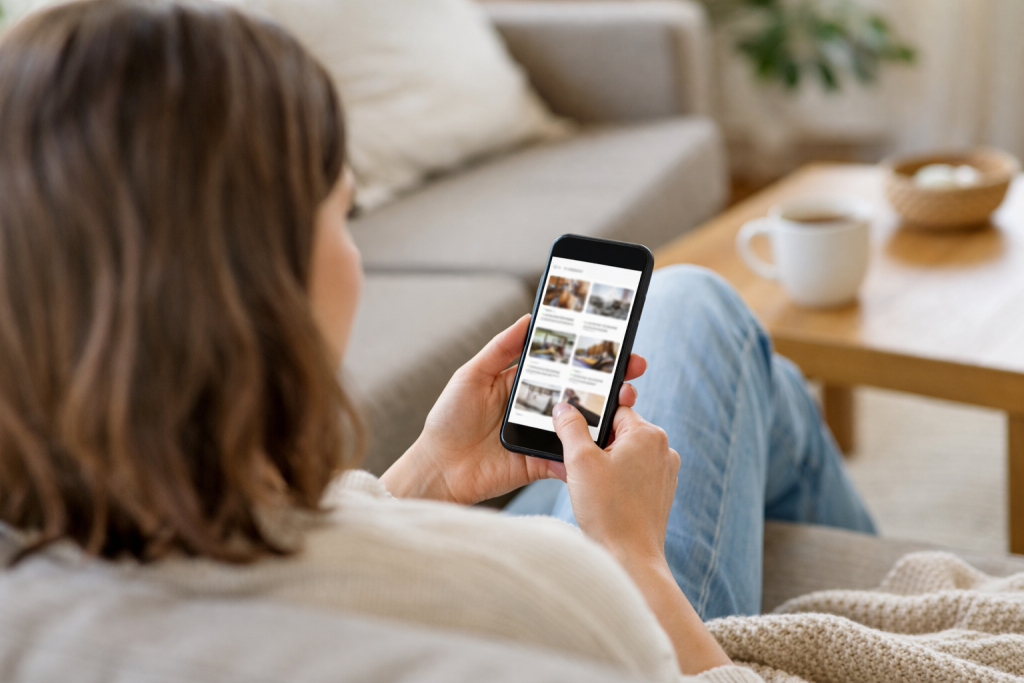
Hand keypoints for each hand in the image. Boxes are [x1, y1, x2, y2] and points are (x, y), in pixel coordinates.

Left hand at [380, 315, 647, 504]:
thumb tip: (530, 316)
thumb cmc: (449, 417)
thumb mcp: (472, 375)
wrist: (438, 467)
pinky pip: (571, 458)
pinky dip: (589, 455)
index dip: (592, 355)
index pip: (566, 363)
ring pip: (585, 424)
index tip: (619, 343)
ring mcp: (545, 435)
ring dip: (609, 415)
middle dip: (613, 381)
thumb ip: (501, 348)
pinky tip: (606, 445)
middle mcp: (540, 407)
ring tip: (626, 403)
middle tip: (635, 371)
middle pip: (584, 391)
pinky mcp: (543, 463)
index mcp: (526, 381)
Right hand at [553, 402, 679, 566]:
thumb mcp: (580, 460)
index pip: (613, 409)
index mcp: (648, 434)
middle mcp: (663, 449)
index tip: (575, 438)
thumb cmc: (608, 510)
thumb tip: (564, 407)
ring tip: (593, 486)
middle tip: (582, 467)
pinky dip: (618, 480)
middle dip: (597, 445)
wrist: (629, 558)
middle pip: (619, 432)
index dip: (590, 422)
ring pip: (626, 454)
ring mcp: (665, 473)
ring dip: (606, 463)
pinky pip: (634, 475)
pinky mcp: (661, 493)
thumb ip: (570, 427)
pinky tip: (605, 498)